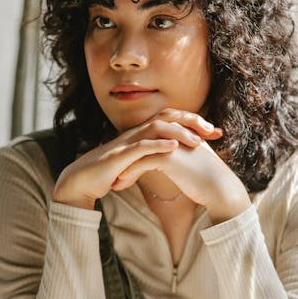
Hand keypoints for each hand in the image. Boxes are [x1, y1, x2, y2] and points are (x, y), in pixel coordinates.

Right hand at [52, 109, 221, 210]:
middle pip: (167, 116)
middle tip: (213, 130)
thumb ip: (152, 156)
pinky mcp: (119, 156)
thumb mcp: (136, 162)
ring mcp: (127, 142)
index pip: (172, 120)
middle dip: (192, 121)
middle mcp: (136, 132)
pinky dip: (157, 145)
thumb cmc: (109, 172)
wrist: (82, 182)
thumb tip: (173, 156)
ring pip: (156, 128)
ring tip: (198, 142)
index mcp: (142, 133)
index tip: (216, 132)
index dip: (194, 123)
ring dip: (179, 133)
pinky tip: (173, 148)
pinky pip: (140, 146)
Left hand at [111, 131, 249, 224]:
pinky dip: (129, 173)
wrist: (220, 188)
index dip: (138, 155)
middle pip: (143, 144)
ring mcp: (171, 144)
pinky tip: (120, 183)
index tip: (126, 168)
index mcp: (180, 135)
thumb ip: (185, 158)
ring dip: (124, 167)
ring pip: (139, 153)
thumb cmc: (210, 180)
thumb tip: (178, 165)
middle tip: (115, 172)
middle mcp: (175, 135)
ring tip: (115, 182)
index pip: (152, 141)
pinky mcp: (168, 157)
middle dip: (127, 159)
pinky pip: (142, 163)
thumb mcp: (195, 163)